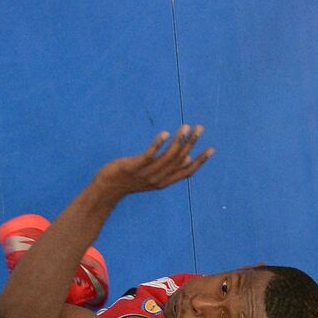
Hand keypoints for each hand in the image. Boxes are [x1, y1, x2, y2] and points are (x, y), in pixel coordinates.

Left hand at [93, 125, 213, 198]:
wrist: (106, 190)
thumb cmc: (130, 180)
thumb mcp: (152, 177)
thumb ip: (169, 168)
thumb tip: (187, 157)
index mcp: (164, 182)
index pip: (186, 172)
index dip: (200, 161)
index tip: (211, 149)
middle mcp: (157, 179)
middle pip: (179, 160)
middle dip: (191, 143)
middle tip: (199, 128)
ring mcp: (145, 174)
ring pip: (166, 157)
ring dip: (178, 141)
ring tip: (185, 127)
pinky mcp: (133, 167)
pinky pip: (148, 155)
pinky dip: (157, 144)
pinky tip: (165, 133)